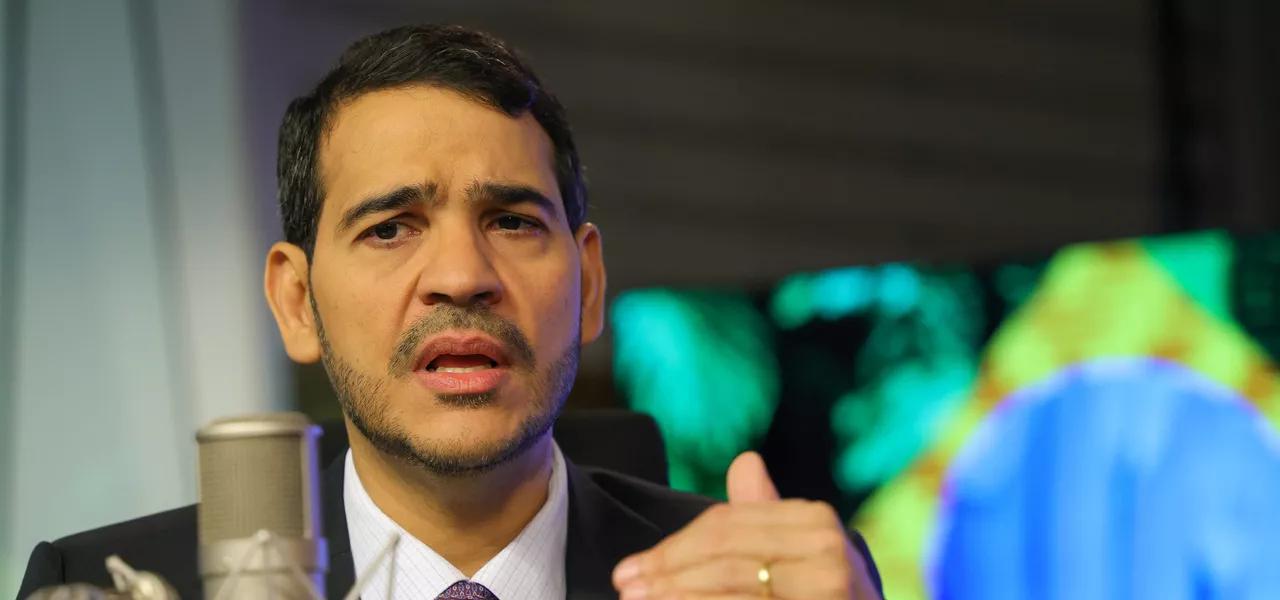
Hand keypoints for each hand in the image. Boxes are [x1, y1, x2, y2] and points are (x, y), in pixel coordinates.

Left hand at [611, 452, 879, 598]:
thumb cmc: (820, 594)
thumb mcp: (797, 550)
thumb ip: (764, 512)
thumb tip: (745, 461)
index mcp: (814, 521)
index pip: (726, 526)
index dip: (672, 546)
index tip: (629, 567)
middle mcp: (827, 550)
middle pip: (724, 557)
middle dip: (666, 574)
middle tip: (625, 587)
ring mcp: (827, 588)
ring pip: (731, 590)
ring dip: (677, 598)